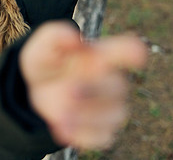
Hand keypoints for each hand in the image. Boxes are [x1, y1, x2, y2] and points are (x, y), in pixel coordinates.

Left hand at [19, 22, 146, 149]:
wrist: (36, 91)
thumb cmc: (47, 63)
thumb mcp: (41, 47)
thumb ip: (54, 36)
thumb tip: (74, 38)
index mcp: (100, 56)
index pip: (125, 50)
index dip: (132, 52)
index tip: (137, 53)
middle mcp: (111, 80)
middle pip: (116, 87)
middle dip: (93, 90)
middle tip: (68, 91)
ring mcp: (110, 106)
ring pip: (113, 115)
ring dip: (86, 115)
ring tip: (59, 114)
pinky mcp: (103, 129)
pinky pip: (102, 137)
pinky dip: (82, 135)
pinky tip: (62, 129)